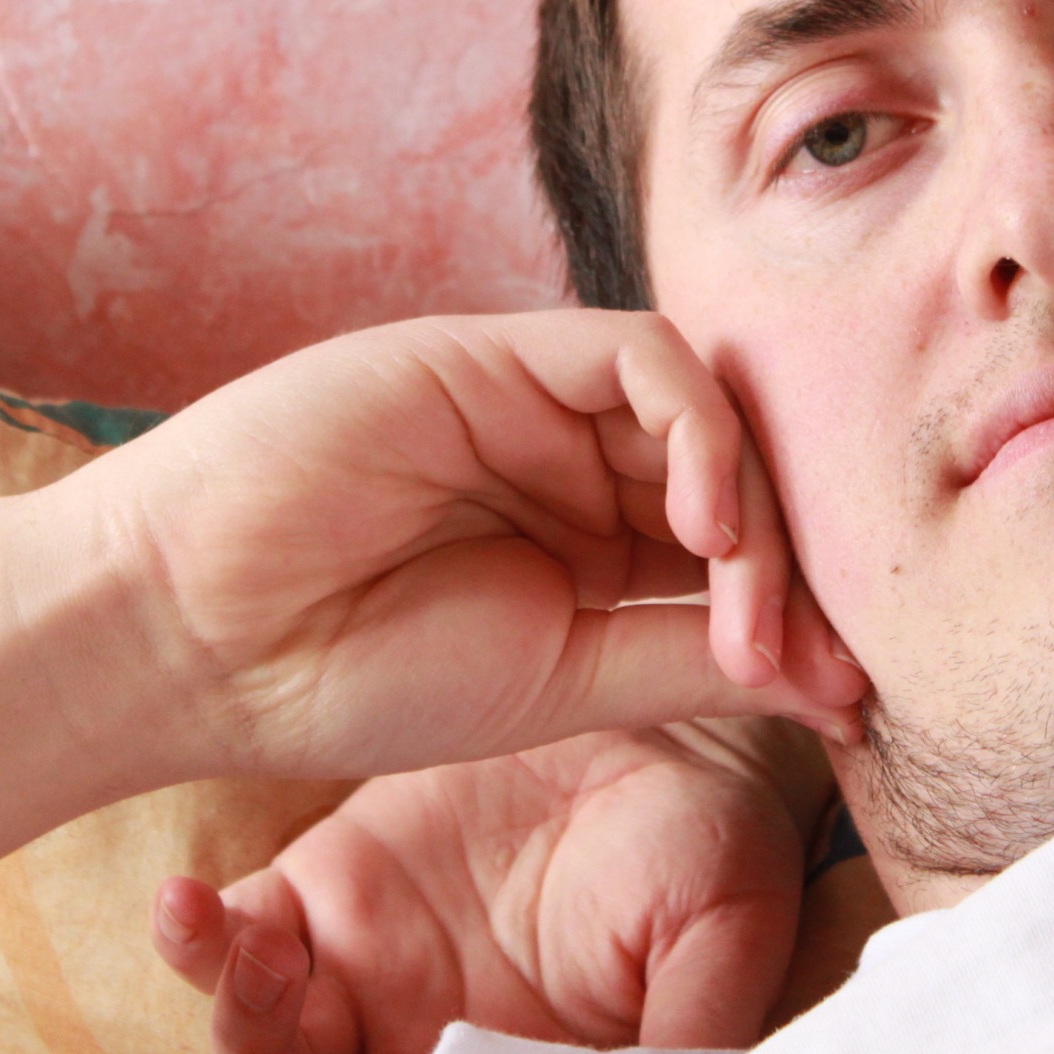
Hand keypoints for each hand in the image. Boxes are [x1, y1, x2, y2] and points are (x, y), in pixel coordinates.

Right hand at [66, 310, 866, 783]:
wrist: (199, 633)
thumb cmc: (358, 674)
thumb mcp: (562, 683)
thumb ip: (690, 660)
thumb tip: (838, 681)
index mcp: (589, 556)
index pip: (736, 556)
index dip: (802, 614)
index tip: (854, 700)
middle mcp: (577, 471)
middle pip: (739, 475)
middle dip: (794, 561)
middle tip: (820, 652)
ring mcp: (540, 407)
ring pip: (706, 411)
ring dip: (752, 500)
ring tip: (741, 591)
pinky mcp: (500, 353)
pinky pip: (641, 357)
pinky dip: (696, 426)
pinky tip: (697, 516)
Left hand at [150, 721, 828, 1053]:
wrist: (647, 712)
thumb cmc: (708, 841)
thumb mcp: (722, 941)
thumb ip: (690, 1031)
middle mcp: (425, 1046)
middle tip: (308, 1051)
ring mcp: (360, 980)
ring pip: (265, 1047)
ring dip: (247, 1025)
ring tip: (264, 975)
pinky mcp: (312, 894)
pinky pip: (230, 941)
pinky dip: (198, 943)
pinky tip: (187, 910)